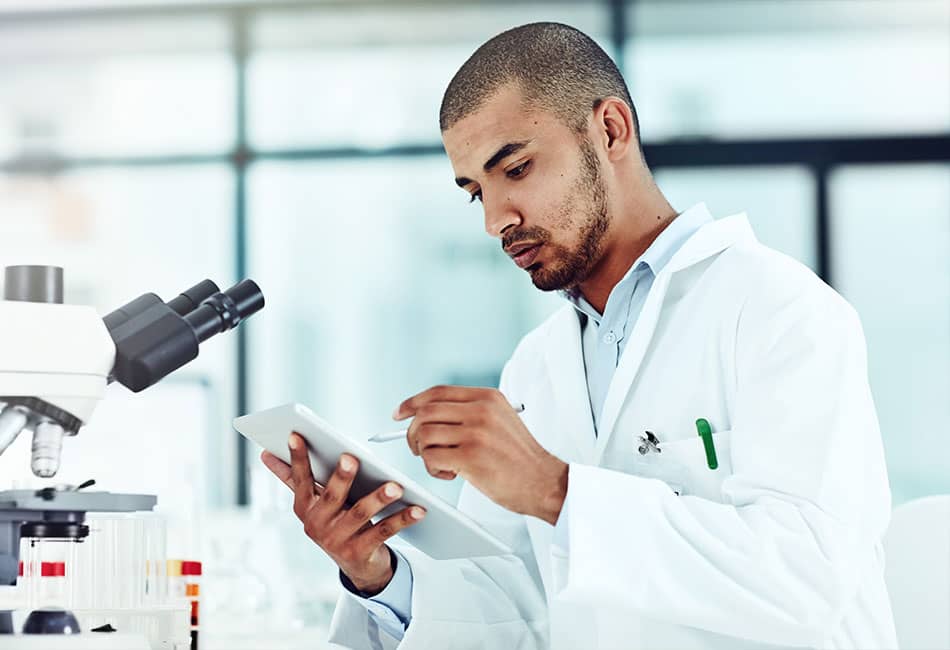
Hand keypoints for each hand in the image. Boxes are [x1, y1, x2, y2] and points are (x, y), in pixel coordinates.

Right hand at [260, 433, 425, 593]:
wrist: (357, 566)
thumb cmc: (336, 522)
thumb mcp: (314, 503)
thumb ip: (293, 478)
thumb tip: (266, 454)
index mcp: (304, 508)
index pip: (299, 479)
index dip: (297, 458)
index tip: (296, 435)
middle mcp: (316, 525)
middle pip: (332, 496)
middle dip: (342, 476)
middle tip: (353, 457)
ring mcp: (337, 541)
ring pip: (360, 514)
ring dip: (379, 497)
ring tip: (396, 485)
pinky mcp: (359, 553)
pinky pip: (384, 531)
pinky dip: (403, 518)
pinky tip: (419, 508)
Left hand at [394, 386, 567, 524]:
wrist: (543, 481)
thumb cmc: (518, 457)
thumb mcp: (500, 420)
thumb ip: (470, 412)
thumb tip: (425, 415)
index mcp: (487, 397)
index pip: (438, 392)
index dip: (413, 402)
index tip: (399, 414)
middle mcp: (481, 410)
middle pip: (426, 412)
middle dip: (413, 432)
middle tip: (416, 448)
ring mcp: (476, 432)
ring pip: (425, 434)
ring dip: (424, 453)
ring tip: (441, 464)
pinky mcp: (471, 457)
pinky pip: (431, 457)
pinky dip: (432, 469)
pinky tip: (449, 474)